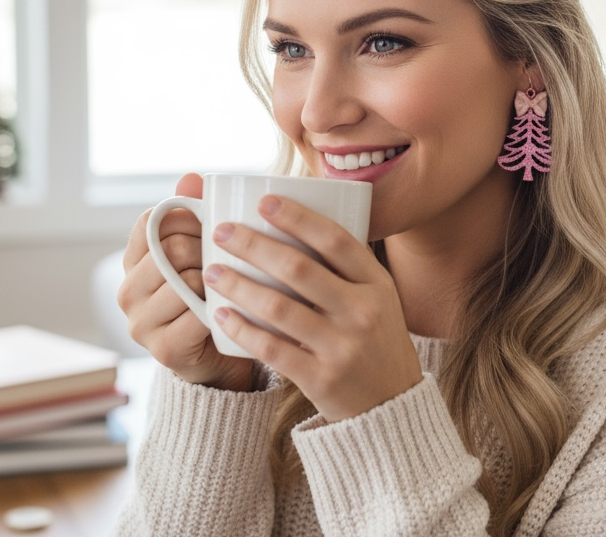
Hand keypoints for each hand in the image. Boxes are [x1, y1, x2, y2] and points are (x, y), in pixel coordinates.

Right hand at [118, 173, 253, 390]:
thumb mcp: (202, 250)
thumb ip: (195, 213)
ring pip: (186, 280)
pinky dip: (221, 308)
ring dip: (217, 280)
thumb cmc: (212, 294)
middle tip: (230, 258)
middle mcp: (127, 291)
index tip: (210, 228)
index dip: (186, 217)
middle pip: (171, 249)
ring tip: (233, 283)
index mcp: (133, 261)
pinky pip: (198, 314)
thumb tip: (191, 177)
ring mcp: (140, 323)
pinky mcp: (163, 349)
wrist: (221, 356)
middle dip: (208, 249)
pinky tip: (232, 307)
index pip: (150, 221)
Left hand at [204, 193, 422, 421]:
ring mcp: (343, 347)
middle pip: (300, 269)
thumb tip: (291, 223)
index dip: (298, 218)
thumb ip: (344, 268)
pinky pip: (273, 349)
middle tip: (222, 231)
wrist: (392, 403)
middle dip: (255, 245)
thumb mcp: (376, 297)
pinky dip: (244, 329)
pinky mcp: (322, 379)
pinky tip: (222, 315)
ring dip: (240, 286)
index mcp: (376, 283)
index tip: (264, 202)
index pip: (335, 240)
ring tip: (213, 271)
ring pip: (279, 308)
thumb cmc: (374, 338)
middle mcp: (363, 312)